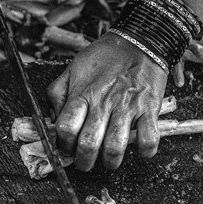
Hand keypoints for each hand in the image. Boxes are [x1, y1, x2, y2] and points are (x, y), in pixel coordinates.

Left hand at [47, 33, 167, 170]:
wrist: (139, 40)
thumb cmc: (104, 56)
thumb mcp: (72, 69)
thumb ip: (58, 94)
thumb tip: (53, 119)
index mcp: (83, 94)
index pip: (65, 128)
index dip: (63, 144)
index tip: (66, 147)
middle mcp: (103, 103)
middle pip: (88, 143)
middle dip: (84, 161)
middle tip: (85, 163)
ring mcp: (128, 107)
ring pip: (116, 147)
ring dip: (111, 161)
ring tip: (109, 161)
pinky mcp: (150, 108)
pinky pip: (149, 138)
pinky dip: (145, 151)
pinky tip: (139, 150)